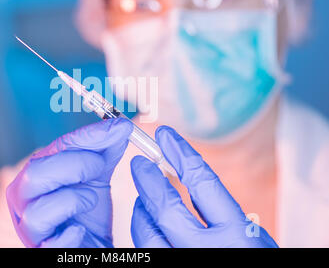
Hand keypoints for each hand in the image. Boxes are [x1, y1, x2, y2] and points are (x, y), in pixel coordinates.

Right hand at [6, 118, 132, 247]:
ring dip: (72, 200)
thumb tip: (120, 125)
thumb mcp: (97, 177)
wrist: (91, 246)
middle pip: (35, 174)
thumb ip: (105, 151)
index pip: (54, 149)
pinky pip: (51, 244)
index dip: (85, 137)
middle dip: (73, 165)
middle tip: (99, 167)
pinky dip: (70, 235)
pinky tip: (82, 229)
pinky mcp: (43, 251)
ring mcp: (31, 229)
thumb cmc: (88, 211)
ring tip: (91, 199)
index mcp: (36, 176)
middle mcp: (25, 201)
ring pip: (37, 211)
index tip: (116, 128)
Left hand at [130, 126, 277, 247]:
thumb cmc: (248, 257)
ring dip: (141, 208)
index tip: (164, 134)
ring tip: (143, 195)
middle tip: (140, 162)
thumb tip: (181, 173)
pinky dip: (142, 230)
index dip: (180, 153)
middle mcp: (208, 252)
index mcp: (238, 236)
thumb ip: (217, 209)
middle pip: (166, 208)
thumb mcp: (247, 234)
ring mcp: (183, 265)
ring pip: (147, 232)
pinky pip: (146, 250)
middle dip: (148, 179)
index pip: (203, 182)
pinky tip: (145, 220)